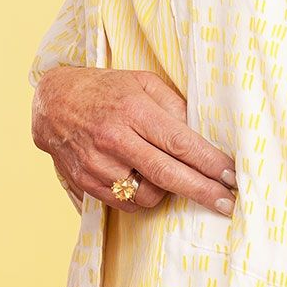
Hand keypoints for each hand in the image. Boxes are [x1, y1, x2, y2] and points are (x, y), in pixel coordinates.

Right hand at [31, 65, 237, 216]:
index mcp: (133, 109)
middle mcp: (114, 138)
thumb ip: (173, 106)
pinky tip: (141, 178)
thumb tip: (202, 135)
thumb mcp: (143, 82)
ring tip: (165, 171)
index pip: (179, 141)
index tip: (232, 176)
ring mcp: (97, 164)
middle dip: (203, 191)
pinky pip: (127, 203)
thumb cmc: (106, 89)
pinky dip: (142, 196)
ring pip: (148, 195)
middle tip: (229, 203)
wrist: (54, 103)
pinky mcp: (86, 183)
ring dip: (167, 190)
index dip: (209, 162)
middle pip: (168, 174)